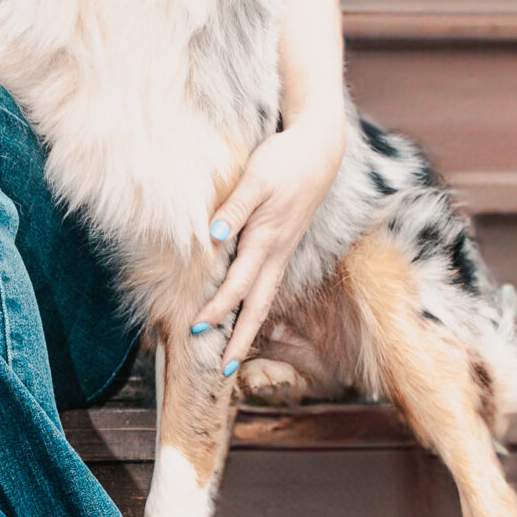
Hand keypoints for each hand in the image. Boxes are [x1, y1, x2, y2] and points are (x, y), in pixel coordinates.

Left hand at [192, 119, 345, 373]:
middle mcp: (277, 251)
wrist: (320, 147)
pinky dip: (257, 301)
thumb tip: (212, 237)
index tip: (196, 330)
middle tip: (225, 370)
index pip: (238, 285)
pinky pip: (269, 280)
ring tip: (234, 349)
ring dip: (249, 324)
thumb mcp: (256, 180)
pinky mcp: (285, 240)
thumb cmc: (284, 160)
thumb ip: (233, 209)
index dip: (217, 309)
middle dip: (241, 338)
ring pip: (265, 296)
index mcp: (266, 240)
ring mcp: (284, 248)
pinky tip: (247, 307)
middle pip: (258, 305)